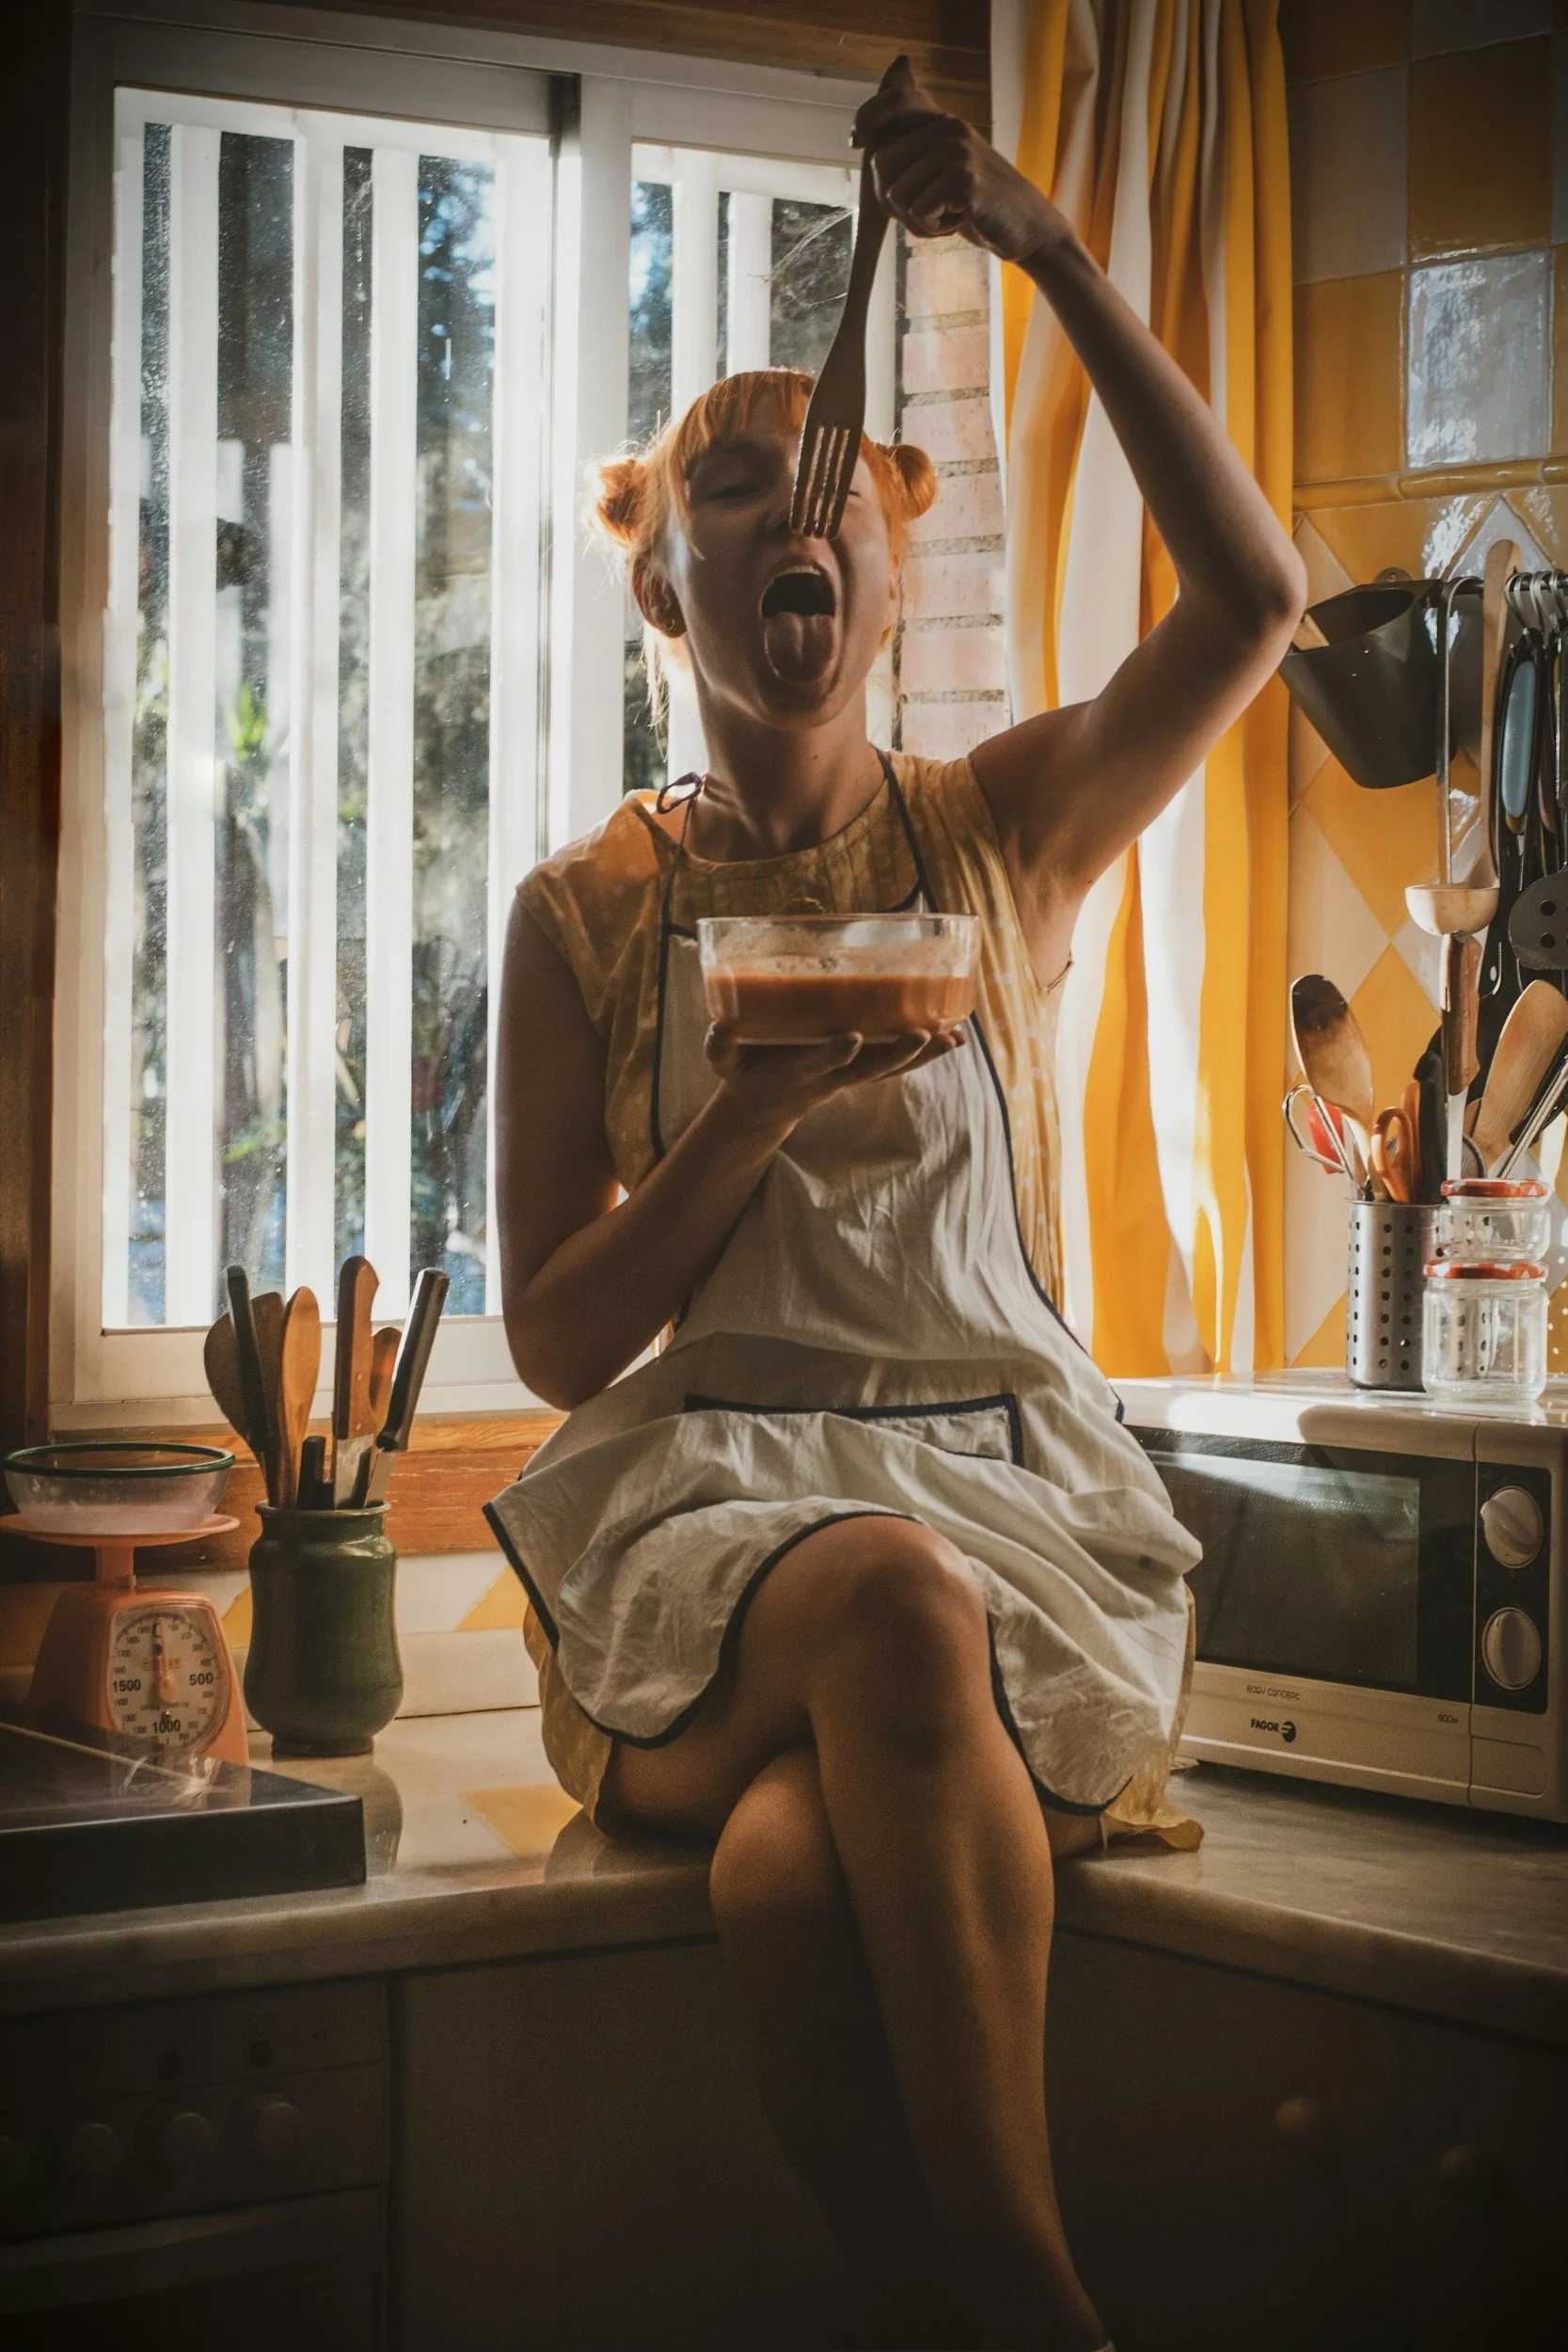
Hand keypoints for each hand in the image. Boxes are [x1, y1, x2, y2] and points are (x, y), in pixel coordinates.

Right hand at [705, 1023, 967, 1141]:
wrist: (764, 1108)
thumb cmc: (745, 1075)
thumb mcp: (725, 1064)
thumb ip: (721, 1046)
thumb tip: (720, 1027)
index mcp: (798, 1073)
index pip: (819, 1063)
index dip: (835, 1053)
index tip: (851, 1037)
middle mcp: (831, 1077)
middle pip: (869, 1069)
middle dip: (895, 1054)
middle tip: (920, 1036)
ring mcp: (850, 1077)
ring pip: (891, 1069)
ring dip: (923, 1056)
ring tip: (954, 1038)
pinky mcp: (862, 1072)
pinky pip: (898, 1066)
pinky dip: (926, 1055)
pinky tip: (954, 1038)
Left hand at [853, 55, 1066, 263]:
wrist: (1029, 229)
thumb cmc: (979, 208)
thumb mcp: (945, 174)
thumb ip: (914, 159)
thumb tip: (865, 149)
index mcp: (943, 123)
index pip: (893, 103)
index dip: (868, 119)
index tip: (855, 140)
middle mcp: (948, 128)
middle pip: (880, 165)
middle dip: (892, 202)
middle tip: (926, 212)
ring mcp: (957, 151)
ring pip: (896, 195)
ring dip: (916, 221)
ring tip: (948, 217)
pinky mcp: (964, 178)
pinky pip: (919, 213)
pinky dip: (934, 230)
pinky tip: (961, 221)